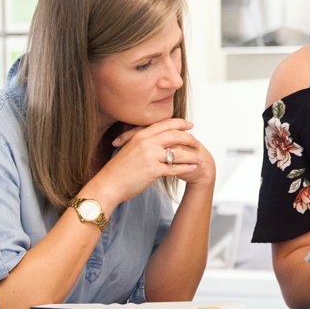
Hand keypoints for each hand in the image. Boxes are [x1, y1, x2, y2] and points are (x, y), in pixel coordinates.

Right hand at [91, 119, 208, 204]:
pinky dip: (186, 167)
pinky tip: (193, 168)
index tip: (190, 125)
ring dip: (192, 155)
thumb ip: (145, 142)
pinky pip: (175, 168)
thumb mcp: (131, 148)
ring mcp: (150, 156)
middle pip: (175, 136)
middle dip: (189, 139)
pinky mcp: (153, 170)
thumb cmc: (119, 169)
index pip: (165, 125)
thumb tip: (161, 139)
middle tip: (197, 143)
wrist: (109, 184)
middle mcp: (146, 142)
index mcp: (141, 135)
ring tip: (200, 158)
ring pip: (178, 153)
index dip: (180, 124)